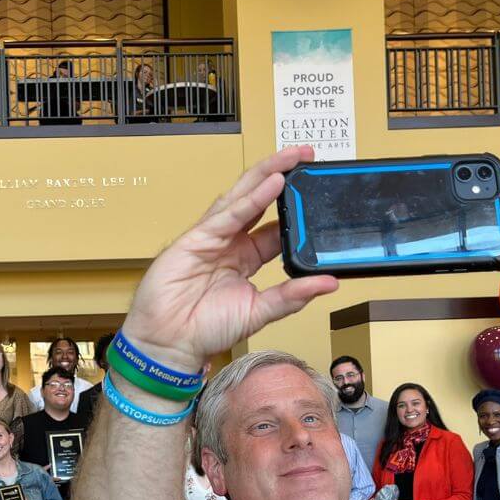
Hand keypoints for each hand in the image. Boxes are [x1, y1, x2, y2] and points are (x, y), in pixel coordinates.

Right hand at [121, 146, 337, 372]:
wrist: (169, 343)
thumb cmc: (205, 330)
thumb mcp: (259, 312)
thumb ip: (293, 296)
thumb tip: (329, 282)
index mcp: (246, 258)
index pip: (276, 227)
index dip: (296, 210)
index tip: (319, 195)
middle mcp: (231, 242)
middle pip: (260, 200)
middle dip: (283, 175)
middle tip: (308, 156)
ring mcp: (213, 237)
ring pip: (243, 196)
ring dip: (268, 174)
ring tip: (293, 157)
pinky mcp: (197, 238)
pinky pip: (229, 214)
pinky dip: (251, 198)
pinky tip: (273, 183)